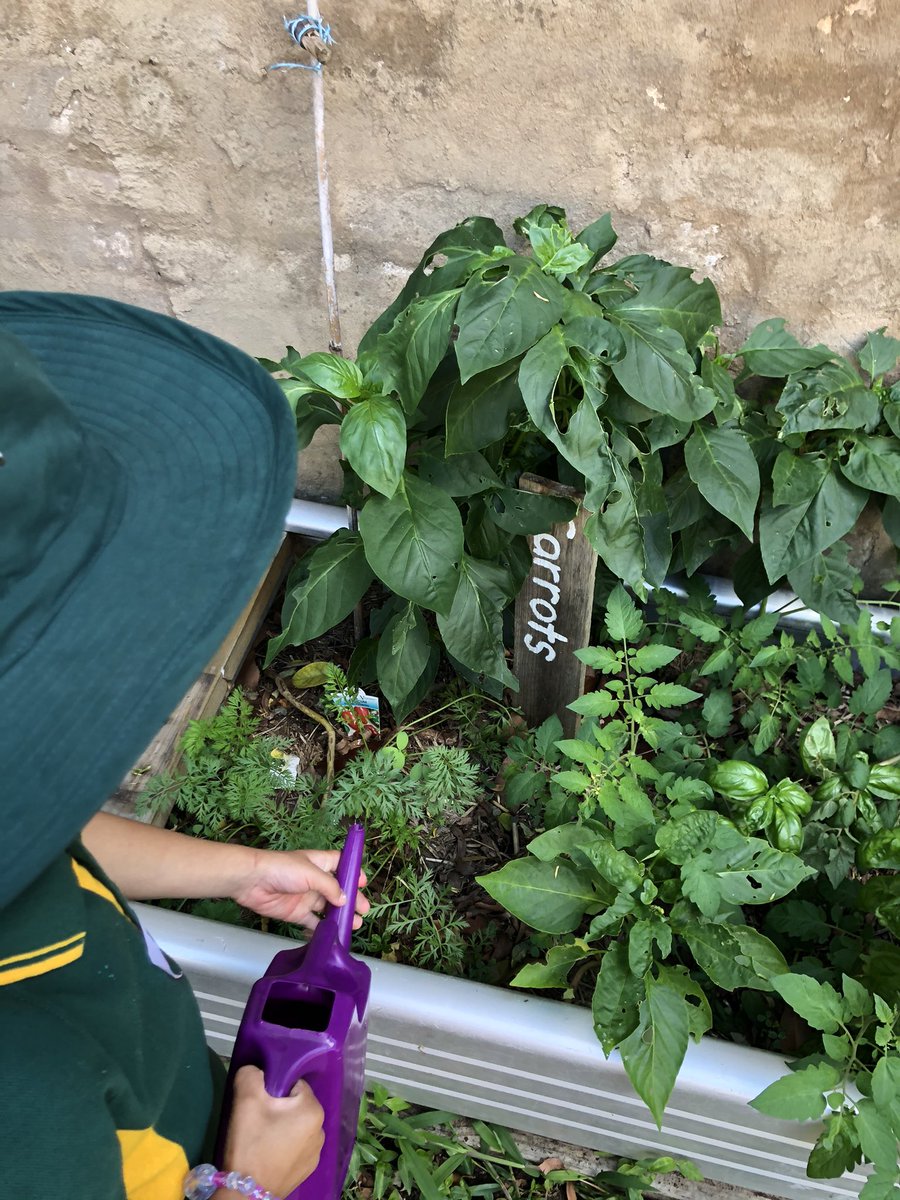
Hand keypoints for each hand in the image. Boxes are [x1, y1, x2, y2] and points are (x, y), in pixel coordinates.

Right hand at [219, 1065, 323, 1196]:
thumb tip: (257, 1070)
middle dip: (278, 1108)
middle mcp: (322, 1129)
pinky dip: (285, 1145)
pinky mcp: (307, 1170)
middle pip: (296, 1105)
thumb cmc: (250, 1144)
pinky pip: (297, 1146)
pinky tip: (269, 1154)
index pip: (294, 1084)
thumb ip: (251, 1074)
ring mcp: (316, 1153)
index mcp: (313, 1109)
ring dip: (282, 1127)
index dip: (274, 1089)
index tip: (260, 1102)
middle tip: (258, 1120)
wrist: (245, 1193)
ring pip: (296, 1125)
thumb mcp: (245, 1101)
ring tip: (262, 1139)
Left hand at [231, 847, 369, 929]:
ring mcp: (306, 897)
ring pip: (327, 908)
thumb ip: (330, 887)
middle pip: (338, 889)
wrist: (252, 882)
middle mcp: (314, 880)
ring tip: (353, 925)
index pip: (340, 864)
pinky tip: (332, 936)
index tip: (364, 883)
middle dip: (351, 899)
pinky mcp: (296, 913)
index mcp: (319, 863)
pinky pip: (312, 923)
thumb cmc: (282, 869)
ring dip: (340, 916)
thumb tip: (345, 900)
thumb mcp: (311, 873)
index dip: (352, 871)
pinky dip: (322, 930)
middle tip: (363, 911)